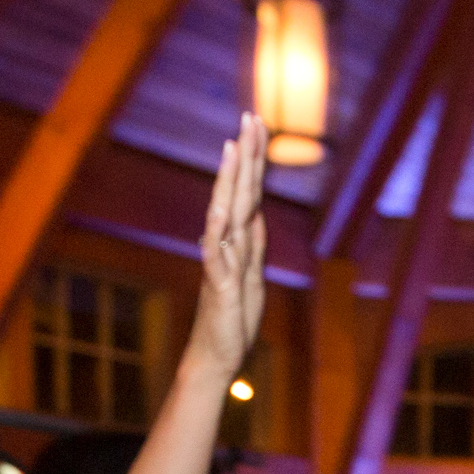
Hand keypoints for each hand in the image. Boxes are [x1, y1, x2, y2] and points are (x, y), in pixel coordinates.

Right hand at [180, 115, 269, 391]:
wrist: (217, 357)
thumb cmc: (233, 319)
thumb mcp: (252, 276)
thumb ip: (253, 245)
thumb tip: (256, 215)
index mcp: (239, 241)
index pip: (249, 192)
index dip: (255, 159)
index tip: (258, 124)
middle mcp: (227, 244)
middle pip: (239, 191)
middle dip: (246, 154)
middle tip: (250, 115)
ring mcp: (220, 261)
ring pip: (225, 213)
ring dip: (229, 180)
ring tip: (232, 147)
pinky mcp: (218, 284)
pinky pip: (216, 253)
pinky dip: (217, 231)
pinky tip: (219, 208)